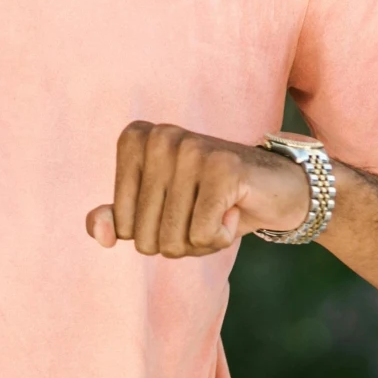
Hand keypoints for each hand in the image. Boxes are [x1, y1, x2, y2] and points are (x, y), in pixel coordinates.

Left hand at [86, 122, 312, 256]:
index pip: (121, 224)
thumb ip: (120, 220)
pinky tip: (235, 210)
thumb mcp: (159, 211)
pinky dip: (221, 237)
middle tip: (205, 211)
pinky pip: (202, 235)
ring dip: (201, 241)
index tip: (180, 207)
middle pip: (145, 236)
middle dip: (178, 241)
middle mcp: (159, 136)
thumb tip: (99, 234)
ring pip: (173, 238)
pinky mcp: (223, 168)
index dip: (151, 233)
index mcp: (135, 139)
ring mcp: (191, 148)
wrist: (278, 188)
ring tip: (220, 209)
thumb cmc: (211, 201)